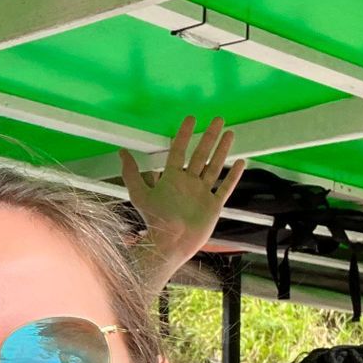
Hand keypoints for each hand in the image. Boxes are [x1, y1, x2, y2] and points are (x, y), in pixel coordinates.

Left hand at [119, 116, 245, 291]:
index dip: (183, 135)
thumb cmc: (154, 220)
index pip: (179, 151)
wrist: (170, 243)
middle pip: (201, 155)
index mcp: (172, 178)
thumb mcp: (140, 194)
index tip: (190, 119)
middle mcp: (188, 183)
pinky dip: (233, 176)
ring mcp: (202, 193)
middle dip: (209, 137)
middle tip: (218, 120)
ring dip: (222, 150)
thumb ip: (131, 173)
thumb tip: (121, 152)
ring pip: (215, 166)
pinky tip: (240, 163)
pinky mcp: (213, 205)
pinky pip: (225, 187)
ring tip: (230, 134)